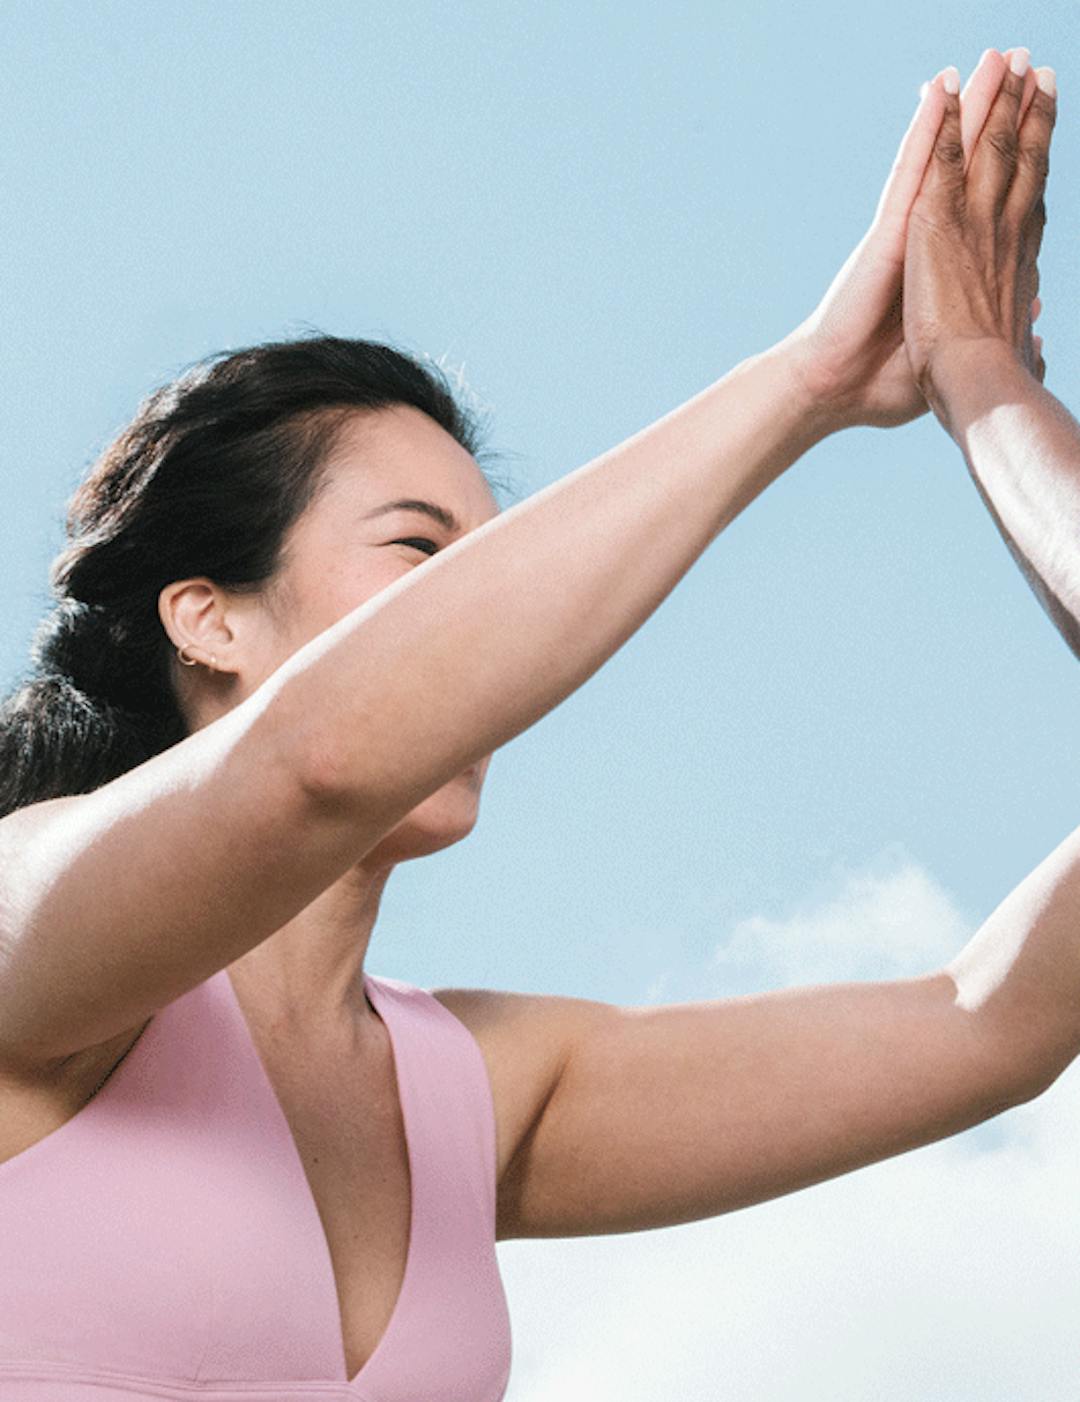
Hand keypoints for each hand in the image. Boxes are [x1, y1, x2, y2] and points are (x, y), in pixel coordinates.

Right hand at [785, 50, 1040, 431]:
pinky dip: (927, 128)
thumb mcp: (952, 358)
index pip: (995, 201)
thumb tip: (1036, 325)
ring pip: (948, 152)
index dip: (1022, 160)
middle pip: (978, 161)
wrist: (837, 389)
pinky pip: (913, 169)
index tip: (1041, 125)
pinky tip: (939, 89)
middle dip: (1003, 111)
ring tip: (992, 56)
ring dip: (971, 101)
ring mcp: (910, 229)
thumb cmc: (883, 385)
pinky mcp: (890, 231)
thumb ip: (995, 334)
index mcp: (955, 266)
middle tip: (1025, 61)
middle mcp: (934, 237)